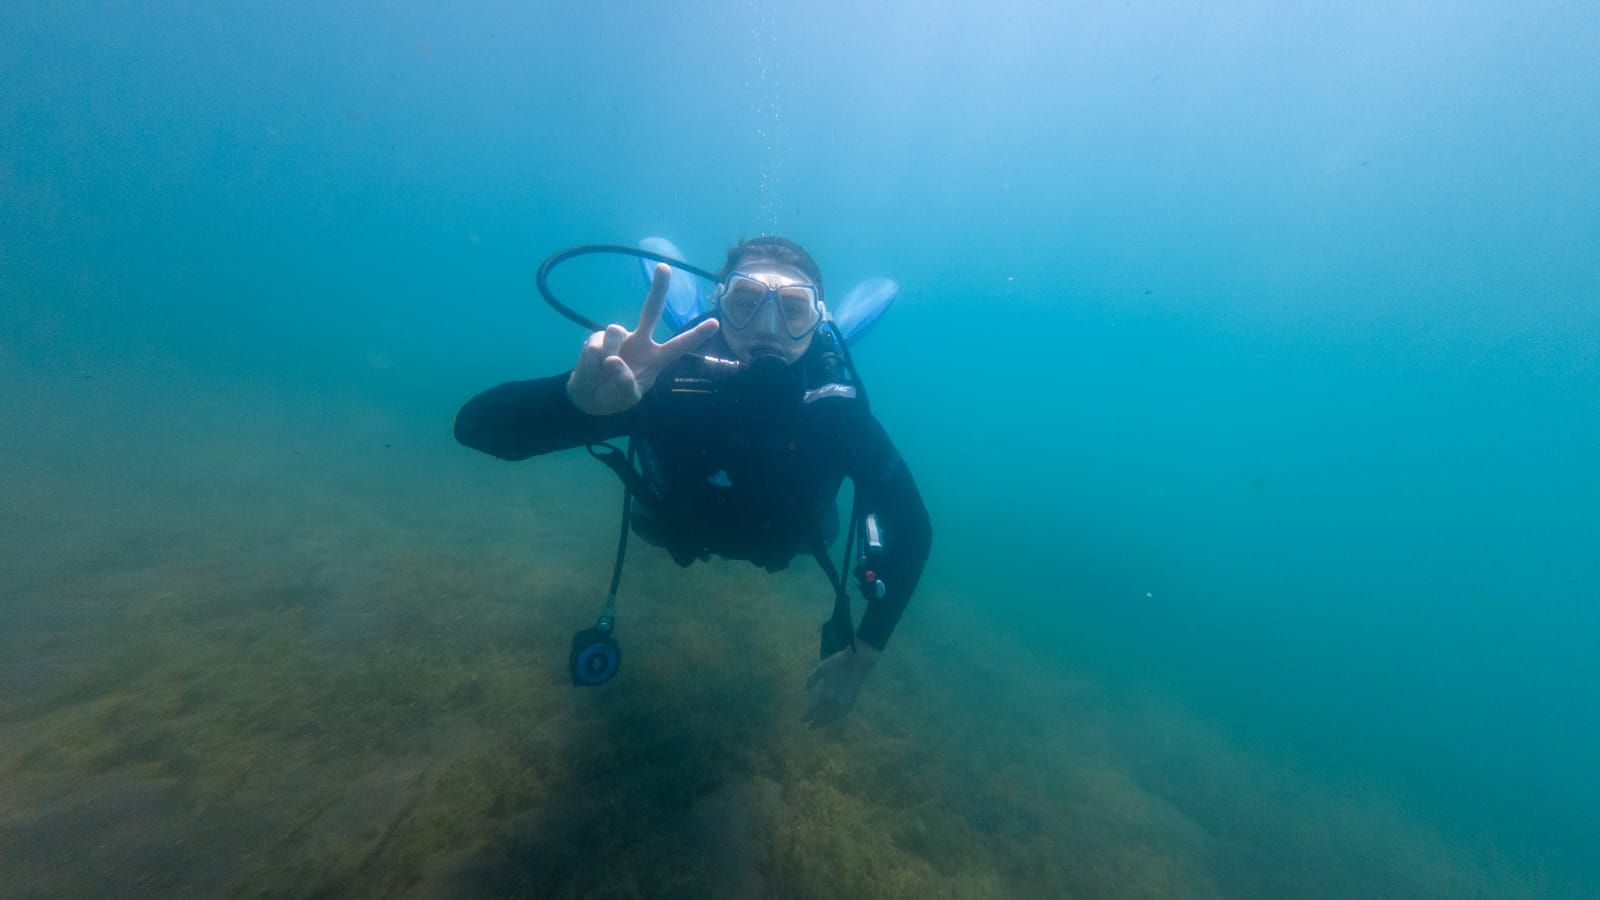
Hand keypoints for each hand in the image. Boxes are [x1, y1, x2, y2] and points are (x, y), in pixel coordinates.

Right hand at [566, 264, 719, 415]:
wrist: (589, 397)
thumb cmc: (615, 396)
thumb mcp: (627, 397)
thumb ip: (624, 382)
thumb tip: (612, 360)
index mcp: (656, 358)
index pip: (680, 345)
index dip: (697, 335)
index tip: (715, 323)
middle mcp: (640, 341)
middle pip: (651, 311)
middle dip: (658, 288)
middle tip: (665, 267)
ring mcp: (619, 338)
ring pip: (614, 332)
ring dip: (606, 356)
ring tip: (602, 374)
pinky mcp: (597, 337)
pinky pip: (595, 345)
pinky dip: (591, 363)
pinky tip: (592, 371)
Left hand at [804, 642, 880, 726]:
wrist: (856, 661)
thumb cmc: (837, 663)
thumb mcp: (820, 668)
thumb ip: (811, 679)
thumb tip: (805, 690)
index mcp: (825, 693)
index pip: (814, 709)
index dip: (808, 716)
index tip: (802, 720)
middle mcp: (835, 701)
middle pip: (823, 716)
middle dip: (816, 723)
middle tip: (809, 728)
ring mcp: (844, 702)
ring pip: (833, 717)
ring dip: (826, 722)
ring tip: (820, 725)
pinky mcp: (852, 700)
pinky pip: (843, 713)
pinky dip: (837, 718)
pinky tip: (834, 718)